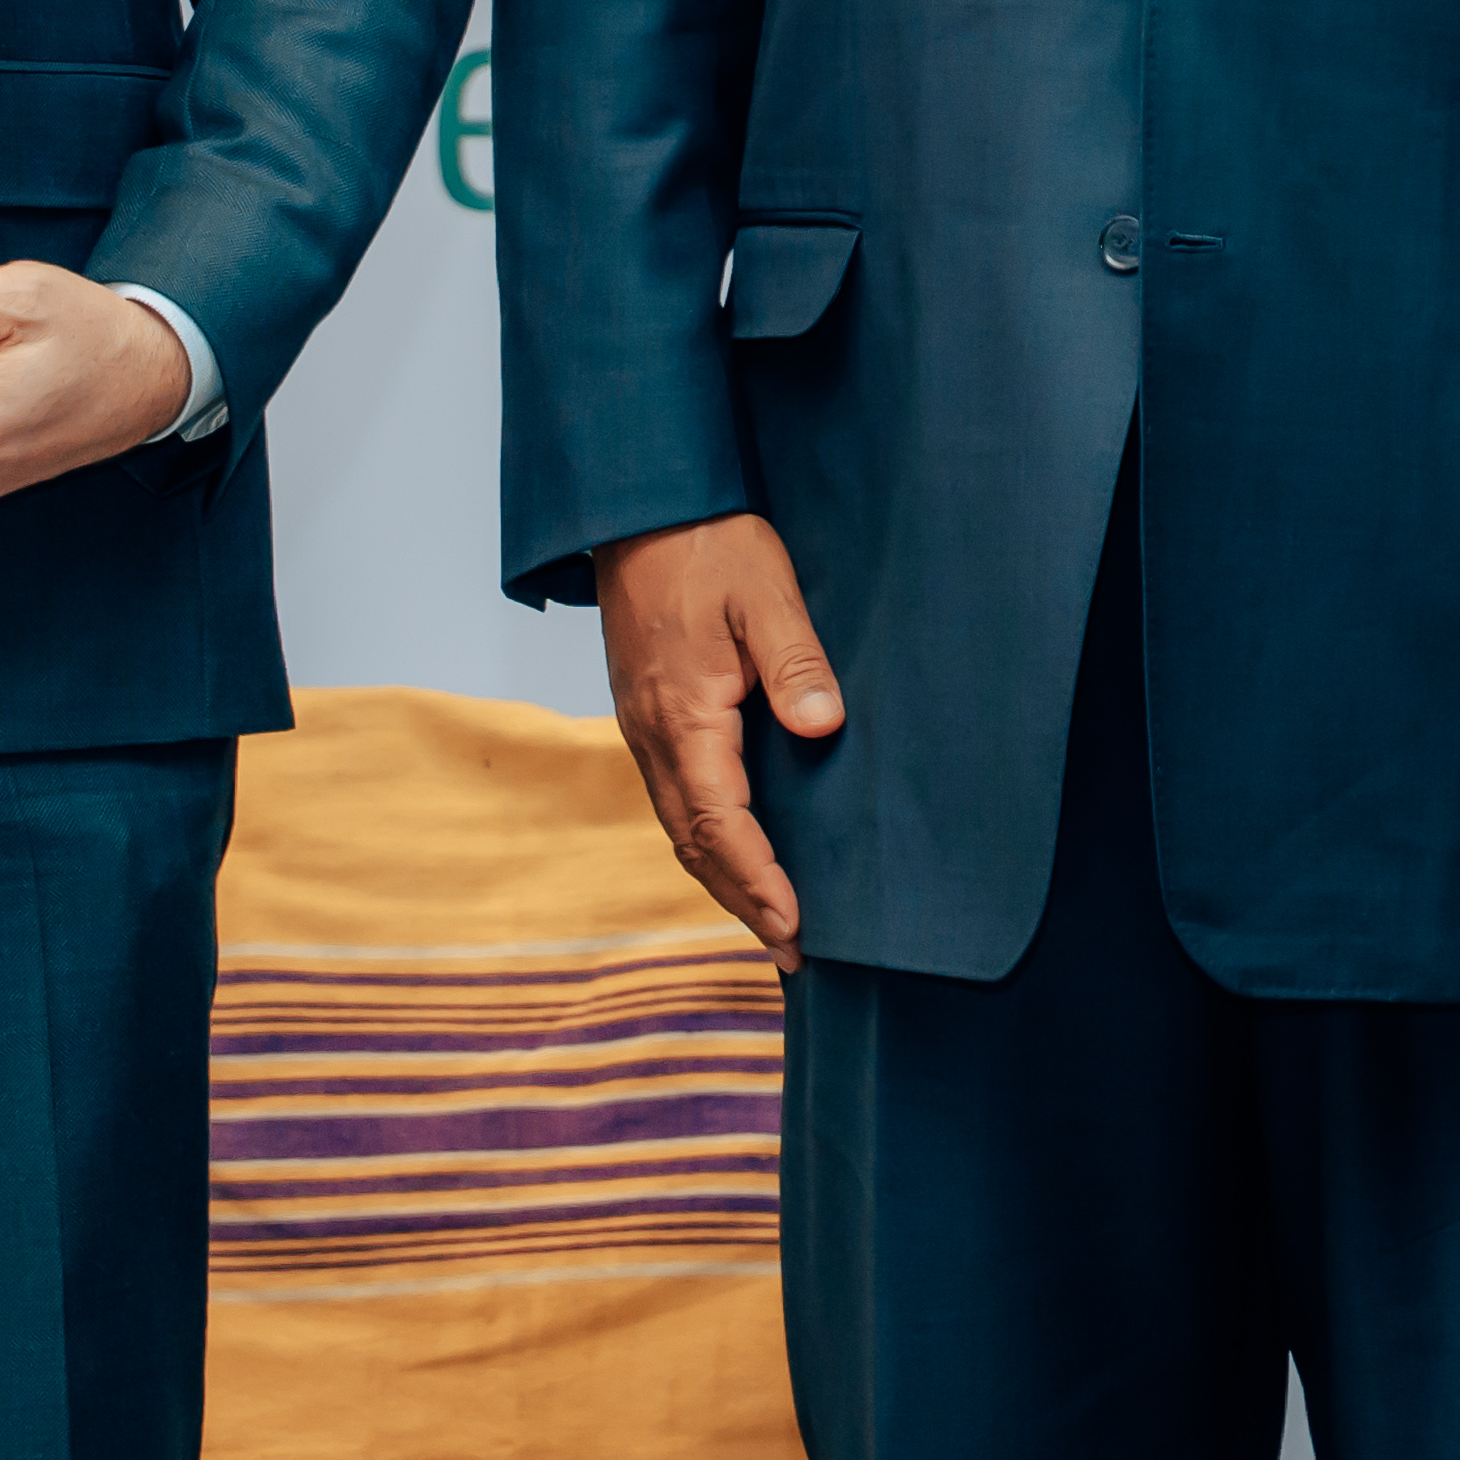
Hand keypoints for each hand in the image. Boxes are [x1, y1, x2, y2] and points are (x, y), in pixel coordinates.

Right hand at [597, 512, 842, 960]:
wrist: (639, 507)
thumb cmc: (707, 542)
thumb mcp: (766, 590)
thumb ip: (794, 660)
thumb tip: (821, 726)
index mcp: (684, 714)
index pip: (722, 823)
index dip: (759, 880)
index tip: (795, 926)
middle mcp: (653, 734)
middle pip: (694, 844)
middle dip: (743, 901)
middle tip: (792, 953)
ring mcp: (644, 728)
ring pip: (680, 827)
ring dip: (722, 878)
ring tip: (770, 920)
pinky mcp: (648, 715)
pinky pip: (676, 798)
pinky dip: (707, 841)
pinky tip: (736, 851)